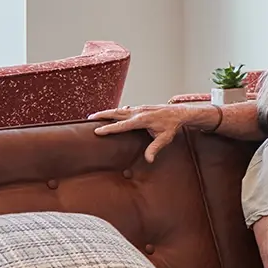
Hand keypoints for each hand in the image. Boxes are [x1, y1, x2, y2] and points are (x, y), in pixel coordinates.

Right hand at [90, 104, 209, 162]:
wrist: (179, 113)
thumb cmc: (172, 126)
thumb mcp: (165, 138)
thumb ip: (155, 148)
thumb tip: (148, 160)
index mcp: (142, 120)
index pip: (122, 125)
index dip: (109, 128)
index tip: (97, 130)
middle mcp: (138, 112)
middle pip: (116, 113)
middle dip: (102, 115)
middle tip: (89, 118)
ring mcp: (139, 109)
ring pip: (119, 110)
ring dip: (107, 112)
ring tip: (95, 116)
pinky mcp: (140, 108)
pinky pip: (126, 110)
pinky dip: (117, 112)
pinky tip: (112, 114)